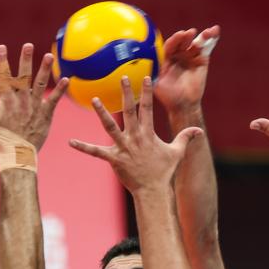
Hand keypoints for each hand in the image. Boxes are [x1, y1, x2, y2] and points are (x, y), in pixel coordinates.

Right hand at [0, 44, 68, 150]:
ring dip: (44, 69)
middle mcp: (21, 100)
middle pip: (23, 76)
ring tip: (49, 55)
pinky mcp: (46, 115)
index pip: (3, 77)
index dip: (2, 62)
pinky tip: (66, 79)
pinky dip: (60, 90)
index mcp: (6, 101)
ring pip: (39, 84)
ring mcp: (34, 107)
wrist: (17, 156)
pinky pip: (54, 100)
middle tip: (28, 45)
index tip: (1, 48)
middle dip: (25, 59)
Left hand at [69, 76, 202, 192]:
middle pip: (129, 111)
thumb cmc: (163, 172)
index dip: (147, 92)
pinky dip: (83, 147)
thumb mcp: (177, 152)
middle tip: (122, 77)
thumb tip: (198, 130)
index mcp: (149, 133)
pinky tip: (70, 141)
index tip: (146, 77)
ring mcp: (123, 147)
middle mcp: (135, 137)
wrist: (152, 190)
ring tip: (94, 100)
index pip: (148, 108)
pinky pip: (95, 152)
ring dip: (102, 113)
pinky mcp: (113, 159)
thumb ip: (185, 138)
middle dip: (126, 93)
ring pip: (110, 126)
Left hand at [154, 25, 219, 113]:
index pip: (170, 45)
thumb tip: (141, 68)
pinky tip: (215, 30)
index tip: (180, 35)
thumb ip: (151, 75)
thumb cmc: (168, 96)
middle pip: (183, 41)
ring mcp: (190, 56)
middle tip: (190, 33)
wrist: (184, 105)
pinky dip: (211, 38)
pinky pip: (206, 47)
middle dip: (187, 36)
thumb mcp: (157, 85)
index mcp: (166, 58)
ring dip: (202, 35)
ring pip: (195, 42)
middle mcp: (178, 55)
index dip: (175, 39)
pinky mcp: (202, 59)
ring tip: (208, 32)